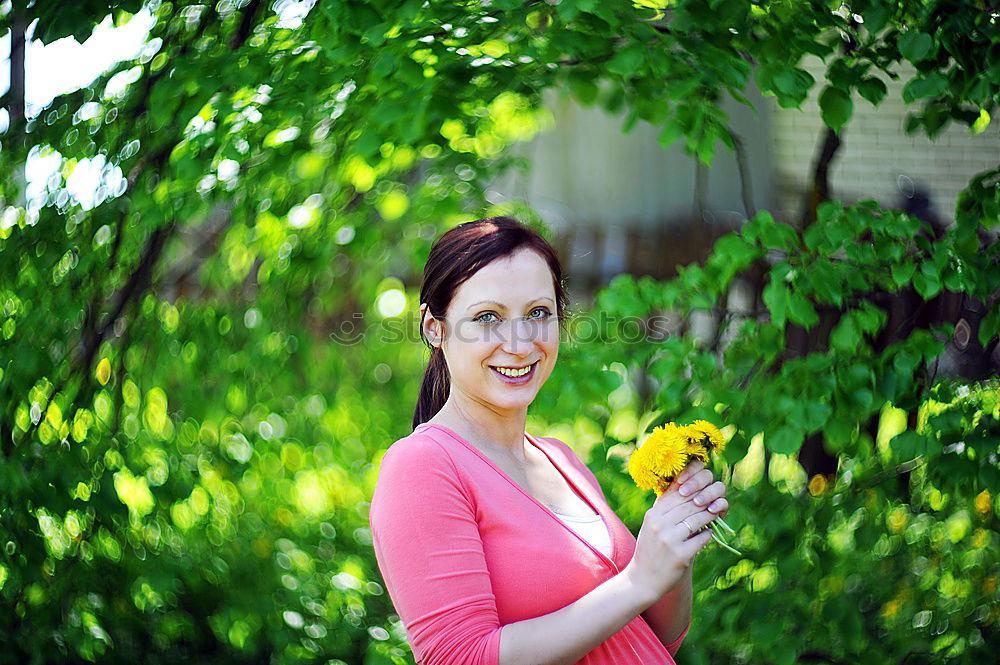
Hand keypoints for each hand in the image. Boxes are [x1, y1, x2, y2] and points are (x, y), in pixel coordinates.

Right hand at [622, 459, 728, 602]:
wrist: (642, 580)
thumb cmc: (650, 549)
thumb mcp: (652, 525)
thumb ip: (666, 509)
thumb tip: (687, 488)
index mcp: (653, 515)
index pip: (678, 494)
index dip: (694, 489)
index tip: (704, 489)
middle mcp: (660, 525)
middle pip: (690, 504)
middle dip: (705, 501)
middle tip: (716, 500)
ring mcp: (670, 540)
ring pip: (698, 519)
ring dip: (710, 515)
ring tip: (715, 513)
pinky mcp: (681, 555)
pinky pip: (702, 538)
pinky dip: (708, 534)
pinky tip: (708, 534)